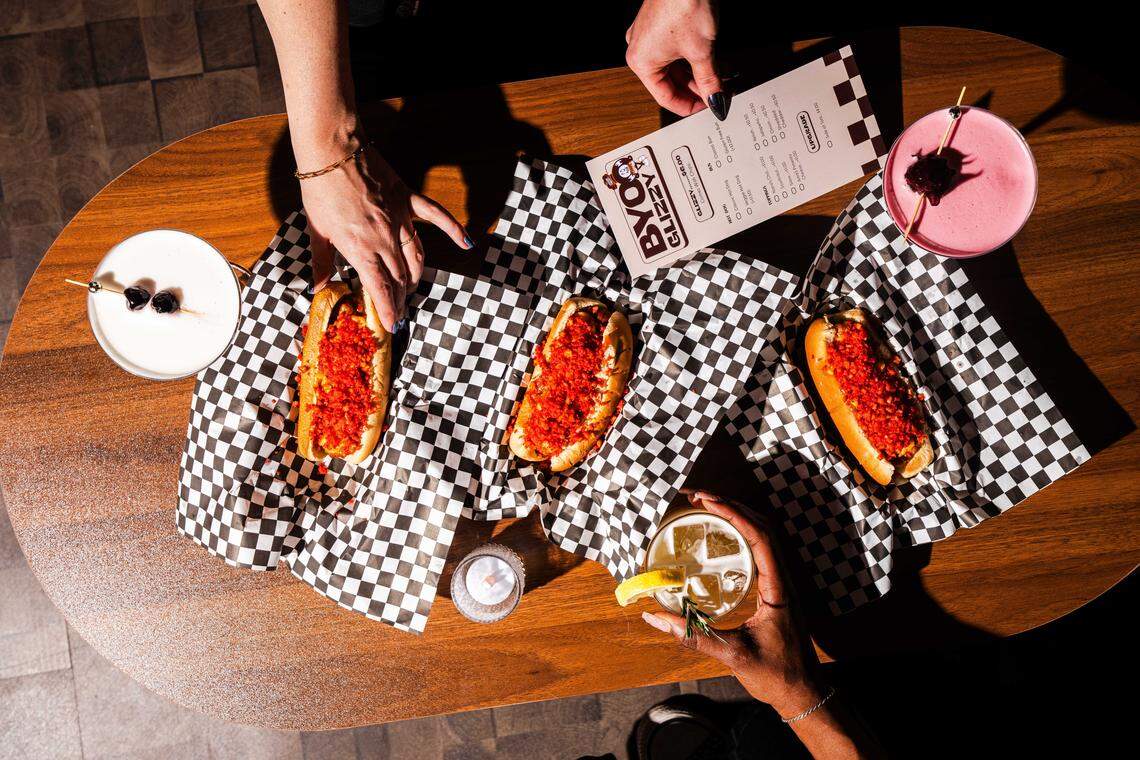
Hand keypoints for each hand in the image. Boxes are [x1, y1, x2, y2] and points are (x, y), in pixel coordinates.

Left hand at [300, 141, 471, 330]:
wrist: (332, 150)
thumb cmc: (320, 189)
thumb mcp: (316, 230)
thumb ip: (321, 262)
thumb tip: (318, 287)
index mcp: (360, 248)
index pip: (381, 288)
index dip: (388, 310)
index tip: (392, 325)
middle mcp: (384, 239)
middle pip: (400, 278)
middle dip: (400, 298)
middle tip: (398, 310)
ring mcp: (400, 219)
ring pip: (417, 257)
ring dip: (416, 277)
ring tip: (411, 289)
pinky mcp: (408, 199)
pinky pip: (436, 217)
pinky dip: (453, 230)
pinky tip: (467, 243)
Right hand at [625, 0, 725, 118]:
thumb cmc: (684, 4)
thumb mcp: (702, 52)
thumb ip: (709, 81)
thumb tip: (714, 99)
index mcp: (641, 62)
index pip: (665, 97)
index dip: (689, 107)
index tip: (707, 109)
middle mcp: (640, 48)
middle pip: (670, 82)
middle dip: (696, 89)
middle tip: (717, 95)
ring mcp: (649, 35)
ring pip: (674, 65)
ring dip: (697, 74)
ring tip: (719, 79)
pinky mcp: (660, 23)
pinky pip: (675, 49)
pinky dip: (693, 57)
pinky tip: (711, 61)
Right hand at [642, 491, 824, 717]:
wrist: (803, 694)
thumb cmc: (776, 675)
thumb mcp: (733, 655)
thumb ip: (695, 636)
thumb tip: (656, 617)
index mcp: (778, 588)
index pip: (760, 537)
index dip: (735, 514)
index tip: (708, 500)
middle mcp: (782, 579)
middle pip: (761, 528)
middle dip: (731, 506)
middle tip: (698, 496)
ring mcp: (780, 583)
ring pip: (762, 536)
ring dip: (737, 516)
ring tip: (707, 506)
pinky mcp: (774, 590)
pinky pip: (759, 551)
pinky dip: (741, 534)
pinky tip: (722, 536)